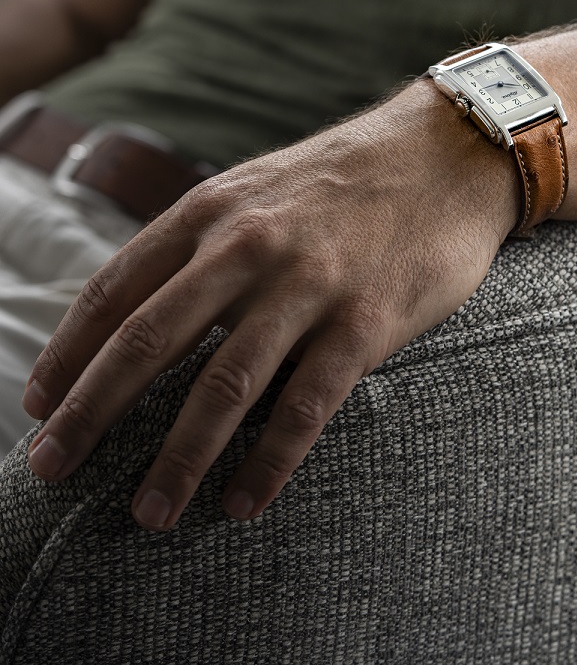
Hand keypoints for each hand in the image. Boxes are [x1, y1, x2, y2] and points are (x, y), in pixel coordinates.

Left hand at [23, 81, 519, 529]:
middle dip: (92, 412)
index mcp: (213, 210)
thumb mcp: (258, 188)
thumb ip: (203, 240)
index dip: (69, 351)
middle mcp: (248, 245)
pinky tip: (243, 501)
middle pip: (149, 342)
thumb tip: (147, 306)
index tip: (39, 404)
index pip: (117, 287)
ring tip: (151, 511)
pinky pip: (304, 407)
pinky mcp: (365, 321)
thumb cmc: (346, 178)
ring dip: (178, 457)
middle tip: (51, 469)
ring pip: (223, 385)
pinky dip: (268, 462)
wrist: (447, 153)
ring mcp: (308, 284)